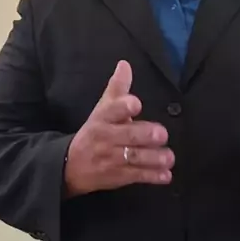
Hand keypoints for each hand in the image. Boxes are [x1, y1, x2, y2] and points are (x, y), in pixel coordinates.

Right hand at [64, 61, 173, 196]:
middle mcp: (105, 138)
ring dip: (154, 158)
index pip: (111, 110)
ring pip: (134, 158)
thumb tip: (125, 64)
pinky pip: (136, 176)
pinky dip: (152, 176)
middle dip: (145, 135)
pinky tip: (166, 176)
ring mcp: (111, 159)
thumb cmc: (94, 132)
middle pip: (127, 136)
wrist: (70, 166)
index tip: (135, 104)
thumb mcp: (102, 109)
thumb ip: (117, 88)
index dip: (123, 107)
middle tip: (162, 134)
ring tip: (169, 157)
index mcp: (102, 118)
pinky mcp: (117, 177)